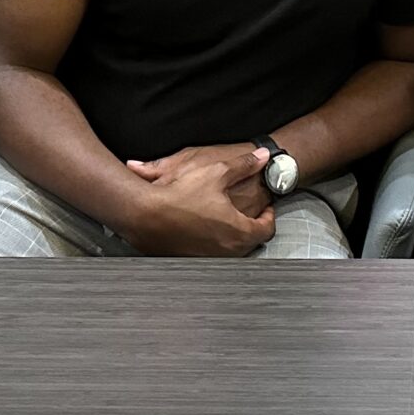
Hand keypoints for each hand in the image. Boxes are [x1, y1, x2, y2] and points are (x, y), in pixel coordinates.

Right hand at [124, 145, 277, 256]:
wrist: (145, 214)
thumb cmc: (180, 196)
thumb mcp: (216, 172)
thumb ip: (243, 164)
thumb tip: (260, 156)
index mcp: (238, 231)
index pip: (265, 229)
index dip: (268, 217)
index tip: (267, 210)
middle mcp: (226, 250)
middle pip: (250, 241)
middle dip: (252, 226)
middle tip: (250, 214)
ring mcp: (208, 257)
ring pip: (231, 248)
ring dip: (233, 234)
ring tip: (228, 218)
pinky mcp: (191, 258)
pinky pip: (211, 251)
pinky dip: (214, 240)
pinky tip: (205, 225)